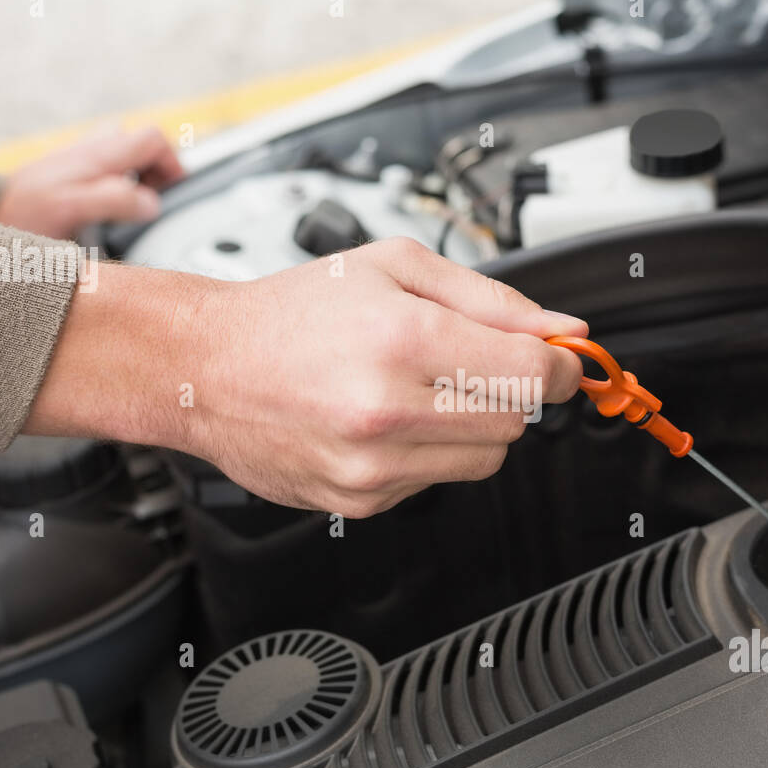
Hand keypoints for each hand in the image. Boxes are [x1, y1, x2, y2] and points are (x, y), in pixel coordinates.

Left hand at [0, 124, 183, 238]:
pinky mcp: (66, 174)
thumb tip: (151, 202)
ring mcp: (77, 160)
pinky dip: (114, 184)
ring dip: (135, 176)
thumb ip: (115, 200)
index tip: (171, 194)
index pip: (154, 139)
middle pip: (142, 143)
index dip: (172, 165)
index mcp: (98, 155)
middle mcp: (89, 151)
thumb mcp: (73, 209)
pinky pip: (104, 169)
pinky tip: (104, 210)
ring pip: (122, 154)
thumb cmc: (22, 216)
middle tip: (153, 200)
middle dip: (157, 169)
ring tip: (131, 207)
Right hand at [26, 238, 587, 516]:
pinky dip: (431, 451)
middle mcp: (389, 409)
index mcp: (404, 338)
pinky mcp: (360, 500)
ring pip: (486, 457)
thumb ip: (489, 298)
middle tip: (475, 361)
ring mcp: (373, 464)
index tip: (558, 359)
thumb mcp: (394, 267)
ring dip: (476, 423)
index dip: (560, 365)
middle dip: (512, 388)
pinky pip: (438, 481)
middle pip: (518, 419)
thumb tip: (559, 328)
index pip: (533, 373)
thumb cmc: (292, 312)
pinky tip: (389, 420)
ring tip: (423, 389)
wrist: (207, 368)